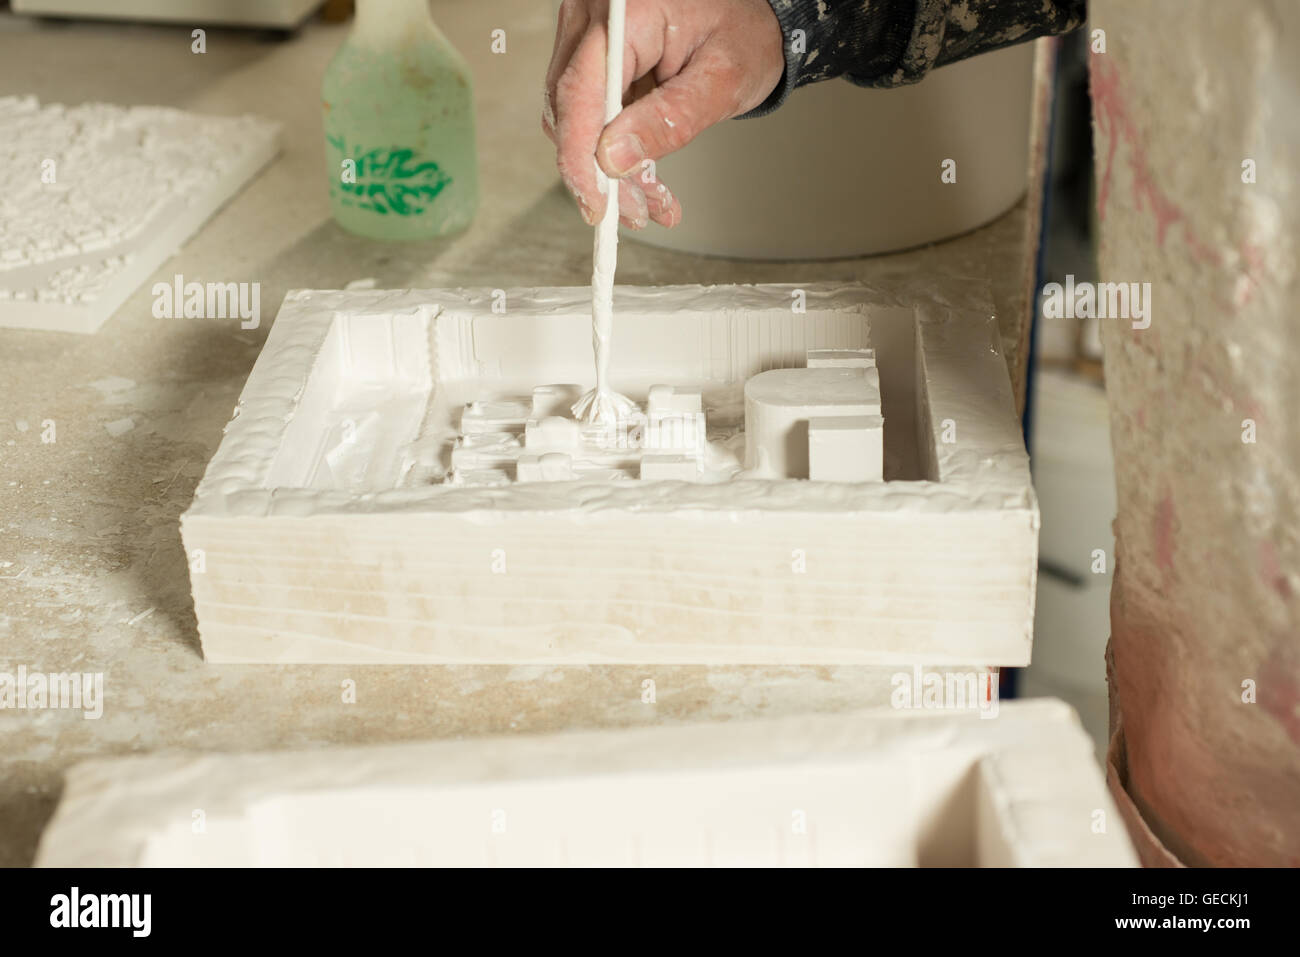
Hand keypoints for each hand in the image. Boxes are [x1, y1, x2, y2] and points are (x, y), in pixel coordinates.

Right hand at [543, 0, 784, 228]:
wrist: (751, 14)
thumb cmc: (744, 32)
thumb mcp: (722, 79)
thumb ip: (670, 119)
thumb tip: (614, 160)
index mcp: (624, 12)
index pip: (580, 94)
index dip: (581, 159)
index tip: (598, 205)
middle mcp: (594, 16)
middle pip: (570, 109)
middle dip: (601, 172)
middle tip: (638, 210)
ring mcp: (587, 33)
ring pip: (574, 116)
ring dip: (607, 167)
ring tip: (649, 198)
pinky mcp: (591, 52)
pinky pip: (587, 109)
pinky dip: (612, 148)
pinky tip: (640, 173)